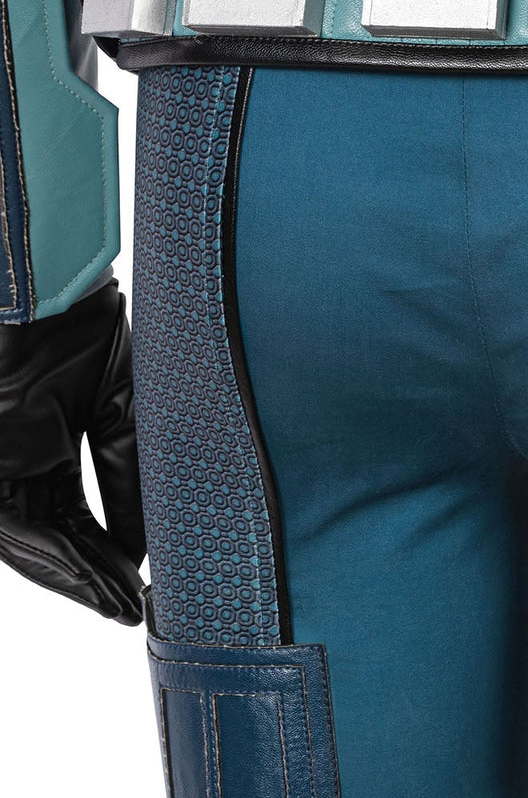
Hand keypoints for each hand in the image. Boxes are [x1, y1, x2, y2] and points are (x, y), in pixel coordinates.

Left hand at [0, 281, 144, 624]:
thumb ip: (127, 472)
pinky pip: (9, 526)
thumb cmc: (86, 330)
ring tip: (114, 602)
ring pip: (28, 539)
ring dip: (72, 574)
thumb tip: (142, 541)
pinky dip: (48, 553)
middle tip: (128, 608)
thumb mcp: (120, 408)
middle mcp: (17, 460)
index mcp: (48, 441)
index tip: (141, 583)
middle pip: (52, 534)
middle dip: (91, 573)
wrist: (50, 290)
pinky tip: (86, 573)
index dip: (108, 550)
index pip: (76, 514)